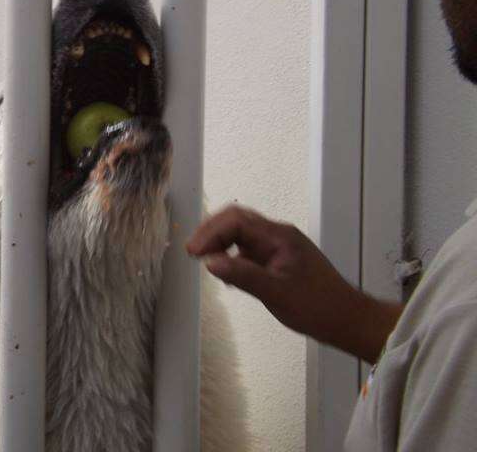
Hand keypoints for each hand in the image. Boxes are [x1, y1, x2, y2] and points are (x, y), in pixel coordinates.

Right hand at [186, 204, 401, 362]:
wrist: (348, 320)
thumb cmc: (317, 307)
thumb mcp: (276, 293)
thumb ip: (242, 276)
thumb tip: (209, 262)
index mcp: (279, 236)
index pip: (236, 221)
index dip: (211, 232)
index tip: (194, 253)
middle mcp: (277, 235)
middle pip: (236, 220)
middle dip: (211, 233)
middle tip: (193, 253)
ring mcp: (278, 246)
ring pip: (241, 233)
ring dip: (220, 243)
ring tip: (205, 262)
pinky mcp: (278, 259)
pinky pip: (248, 249)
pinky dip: (232, 256)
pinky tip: (227, 274)